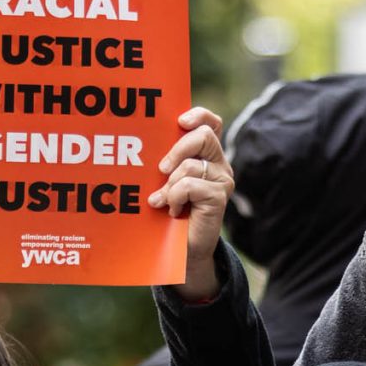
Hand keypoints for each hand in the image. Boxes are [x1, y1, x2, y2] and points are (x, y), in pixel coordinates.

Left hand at [148, 107, 232, 301]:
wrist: (183, 249)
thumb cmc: (169, 211)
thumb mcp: (165, 179)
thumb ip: (165, 159)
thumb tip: (143, 139)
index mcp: (206, 153)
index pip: (210, 123)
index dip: (198, 115)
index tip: (179, 122)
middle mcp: (218, 163)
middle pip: (204, 135)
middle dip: (177, 148)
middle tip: (161, 168)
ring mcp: (221, 180)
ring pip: (191, 165)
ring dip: (170, 183)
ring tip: (161, 199)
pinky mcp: (219, 197)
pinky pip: (190, 186)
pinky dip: (174, 197)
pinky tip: (173, 210)